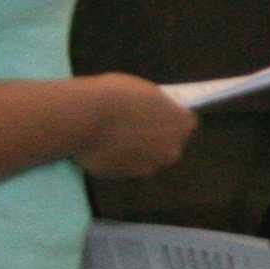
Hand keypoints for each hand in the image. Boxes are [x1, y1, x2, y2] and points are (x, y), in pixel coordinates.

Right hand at [73, 74, 197, 178]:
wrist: (85, 116)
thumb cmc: (114, 96)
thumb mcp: (142, 92)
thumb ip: (153, 107)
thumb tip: (152, 111)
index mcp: (183, 123)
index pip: (184, 123)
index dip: (168, 119)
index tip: (156, 116)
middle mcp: (173, 148)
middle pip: (168, 145)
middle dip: (154, 139)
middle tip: (134, 129)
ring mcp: (151, 165)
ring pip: (147, 159)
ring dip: (136, 152)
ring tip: (115, 139)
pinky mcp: (127, 176)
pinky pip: (125, 167)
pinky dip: (117, 160)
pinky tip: (104, 149)